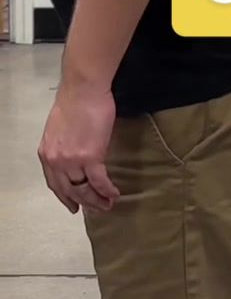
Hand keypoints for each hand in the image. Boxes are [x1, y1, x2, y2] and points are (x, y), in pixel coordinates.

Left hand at [38, 81, 117, 214]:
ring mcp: (72, 161)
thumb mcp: (58, 129)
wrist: (83, 89)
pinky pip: (100, 181)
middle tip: (97, 208)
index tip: (74, 206)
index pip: (54, 184)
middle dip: (84, 203)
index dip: (65, 197)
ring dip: (97, 200)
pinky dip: (107, 190)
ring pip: (84, 190)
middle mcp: (56, 162)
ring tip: (108, 204)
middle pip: (70, 191)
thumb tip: (74, 155)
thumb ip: (63, 146)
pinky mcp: (90, 157)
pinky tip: (115, 194)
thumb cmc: (74, 101)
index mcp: (47, 154)